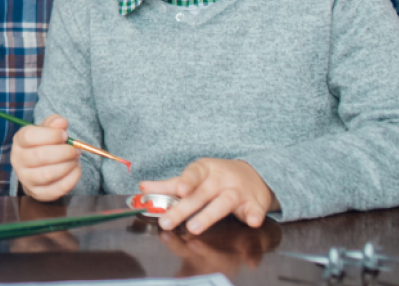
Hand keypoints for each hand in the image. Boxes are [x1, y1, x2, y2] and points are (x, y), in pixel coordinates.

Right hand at [10, 114, 80, 201]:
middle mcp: (18, 161)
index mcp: (19, 141)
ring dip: (67, 166)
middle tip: (75, 150)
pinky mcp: (37, 193)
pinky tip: (76, 170)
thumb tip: (61, 123)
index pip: (30, 137)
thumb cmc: (44, 144)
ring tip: (75, 160)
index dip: (51, 135)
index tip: (65, 134)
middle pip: (40, 156)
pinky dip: (71, 180)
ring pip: (48, 174)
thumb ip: (54, 123)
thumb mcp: (47, 129)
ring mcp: (26, 179)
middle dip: (63, 152)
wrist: (38, 166)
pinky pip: (56, 190)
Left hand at [140, 158, 277, 234]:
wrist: (254, 175)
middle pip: (201, 194)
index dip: (186, 181)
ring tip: (194, 228)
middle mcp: (220, 179)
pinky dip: (255, 216)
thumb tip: (143, 189)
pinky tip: (252, 222)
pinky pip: (255, 210)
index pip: (193, 174)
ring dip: (209, 215)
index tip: (179, 189)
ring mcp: (238, 191)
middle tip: (167, 222)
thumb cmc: (217, 178)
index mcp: (204, 170)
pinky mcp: (254, 203)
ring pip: (224, 203)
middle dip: (183, 209)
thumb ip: (169, 186)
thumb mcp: (194, 177)